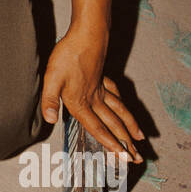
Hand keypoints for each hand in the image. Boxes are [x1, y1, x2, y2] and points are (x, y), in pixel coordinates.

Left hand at [40, 26, 143, 161]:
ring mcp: (101, 88)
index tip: (122, 157)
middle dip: (125, 143)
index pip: (97, 128)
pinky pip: (116, 95)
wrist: (86, 34)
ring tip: (140, 138)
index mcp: (81, 102)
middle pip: (113, 124)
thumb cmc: (68, 55)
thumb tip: (50, 119)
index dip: (109, 144)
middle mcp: (94, 98)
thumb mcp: (52, 78)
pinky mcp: (103, 77)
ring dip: (130, 126)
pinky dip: (122, 104)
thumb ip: (50, 100)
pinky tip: (124, 108)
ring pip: (119, 111)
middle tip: (137, 157)